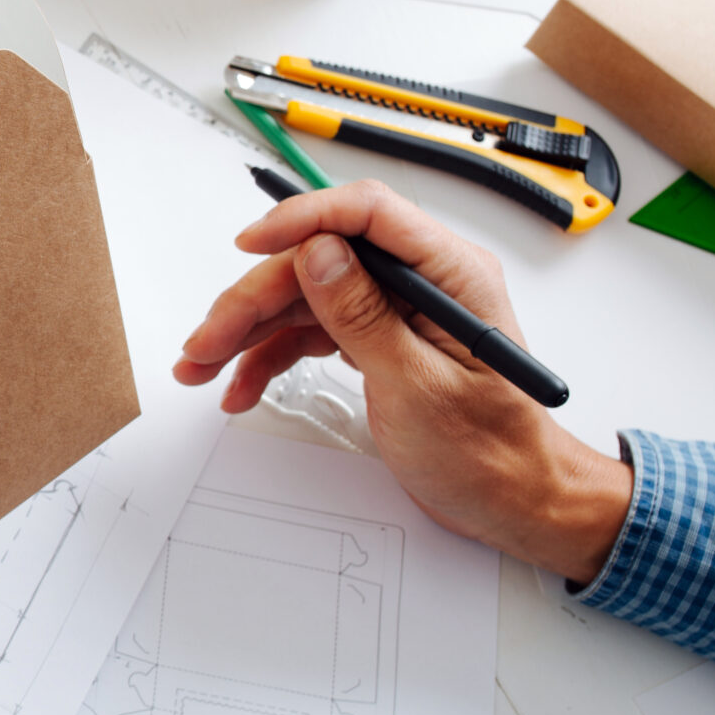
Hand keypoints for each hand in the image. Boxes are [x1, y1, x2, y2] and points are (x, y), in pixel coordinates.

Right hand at [172, 181, 630, 584]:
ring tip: (202, 367)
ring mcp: (395, 309)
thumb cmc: (489, 454)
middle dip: (253, 300)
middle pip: (318, 262)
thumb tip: (318, 253)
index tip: (248, 244)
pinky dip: (269, 356)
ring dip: (247, 331)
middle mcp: (420, 281)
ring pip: (303, 296)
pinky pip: (309, 330)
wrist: (512, 501)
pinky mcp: (376, 337)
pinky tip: (241, 384)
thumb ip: (364, 317)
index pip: (368, 213)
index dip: (303, 218)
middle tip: (205, 342)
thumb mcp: (419, 388)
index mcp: (450, 274)